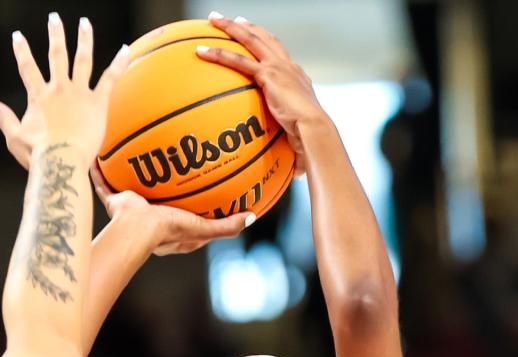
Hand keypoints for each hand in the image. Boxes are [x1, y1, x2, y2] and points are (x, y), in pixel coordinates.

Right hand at [0, 15, 128, 169]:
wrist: (61, 163)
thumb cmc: (38, 156)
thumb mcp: (14, 137)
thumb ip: (3, 118)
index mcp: (39, 96)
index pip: (27, 68)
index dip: (22, 51)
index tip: (18, 36)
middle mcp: (58, 89)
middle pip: (57, 56)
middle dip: (55, 35)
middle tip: (54, 18)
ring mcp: (79, 93)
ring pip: (82, 60)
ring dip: (84, 40)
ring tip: (85, 24)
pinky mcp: (97, 102)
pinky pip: (110, 79)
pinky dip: (118, 63)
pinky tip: (125, 50)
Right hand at [90, 164, 252, 255]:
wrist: (135, 230)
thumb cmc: (168, 230)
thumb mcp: (202, 228)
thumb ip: (227, 226)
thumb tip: (252, 217)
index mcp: (171, 228)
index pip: (185, 215)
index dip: (194, 202)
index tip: (203, 186)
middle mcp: (151, 219)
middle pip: (159, 198)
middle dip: (163, 183)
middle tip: (172, 160)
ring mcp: (131, 210)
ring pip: (132, 188)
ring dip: (133, 172)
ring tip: (138, 149)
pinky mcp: (115, 202)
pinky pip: (106, 183)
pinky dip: (101, 171)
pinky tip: (101, 152)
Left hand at [197, 13, 331, 175]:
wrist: (316, 132)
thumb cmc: (312, 144)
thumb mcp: (302, 144)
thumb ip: (295, 153)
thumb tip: (296, 176)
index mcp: (297, 78)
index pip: (279, 55)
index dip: (266, 43)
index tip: (253, 36)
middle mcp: (289, 67)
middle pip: (264, 38)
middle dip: (246, 27)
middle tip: (231, 20)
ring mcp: (278, 67)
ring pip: (250, 39)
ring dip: (230, 28)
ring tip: (212, 19)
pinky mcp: (268, 74)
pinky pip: (238, 60)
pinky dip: (219, 54)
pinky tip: (201, 51)